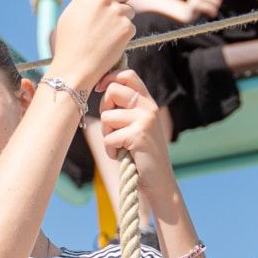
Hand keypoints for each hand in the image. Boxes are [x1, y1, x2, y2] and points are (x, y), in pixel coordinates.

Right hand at [53, 0, 133, 88]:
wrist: (75, 67)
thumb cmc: (68, 43)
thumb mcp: (71, 13)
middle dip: (122, 0)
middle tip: (112, 16)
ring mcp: (117, 12)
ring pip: (130, 9)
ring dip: (123, 19)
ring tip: (106, 34)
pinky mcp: (126, 28)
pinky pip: (131, 26)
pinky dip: (124, 34)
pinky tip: (110, 43)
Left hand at [98, 70, 172, 195]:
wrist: (159, 182)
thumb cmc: (142, 154)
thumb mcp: (137, 125)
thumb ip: (127, 107)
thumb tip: (103, 88)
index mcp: (148, 102)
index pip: (127, 75)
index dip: (109, 78)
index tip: (99, 89)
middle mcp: (149, 107)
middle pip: (112, 91)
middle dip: (104, 109)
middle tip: (112, 128)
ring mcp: (145, 120)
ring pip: (107, 117)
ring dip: (107, 135)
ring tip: (120, 145)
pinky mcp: (139, 135)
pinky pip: (109, 138)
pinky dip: (111, 150)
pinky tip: (121, 156)